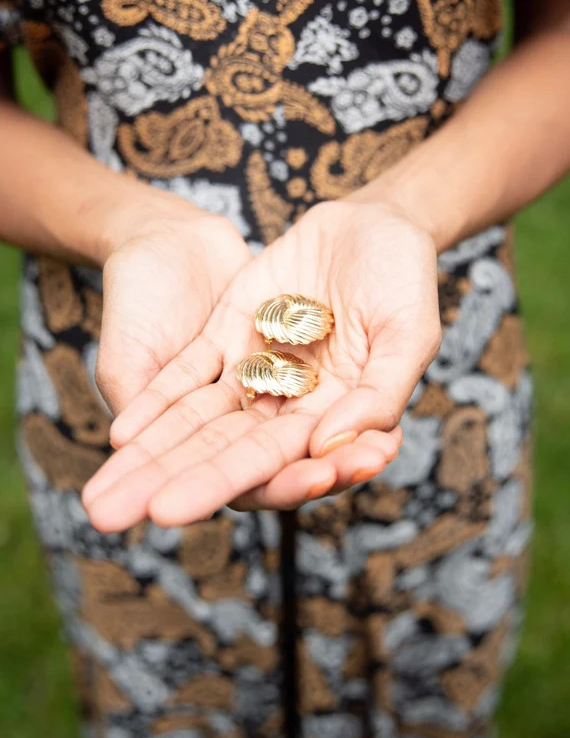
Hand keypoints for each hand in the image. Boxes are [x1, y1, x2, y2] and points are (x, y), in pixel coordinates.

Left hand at [82, 195, 441, 531]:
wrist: (374, 222)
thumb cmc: (405, 277)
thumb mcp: (408, 331)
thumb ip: (378, 392)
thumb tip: (328, 446)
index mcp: (334, 417)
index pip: (276, 462)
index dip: (224, 482)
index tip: (171, 508)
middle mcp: (289, 406)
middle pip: (222, 453)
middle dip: (166, 483)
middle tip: (106, 516)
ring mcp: (256, 371)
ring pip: (196, 423)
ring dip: (149, 457)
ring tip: (101, 497)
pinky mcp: (229, 336)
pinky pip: (187, 377)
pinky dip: (156, 404)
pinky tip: (121, 434)